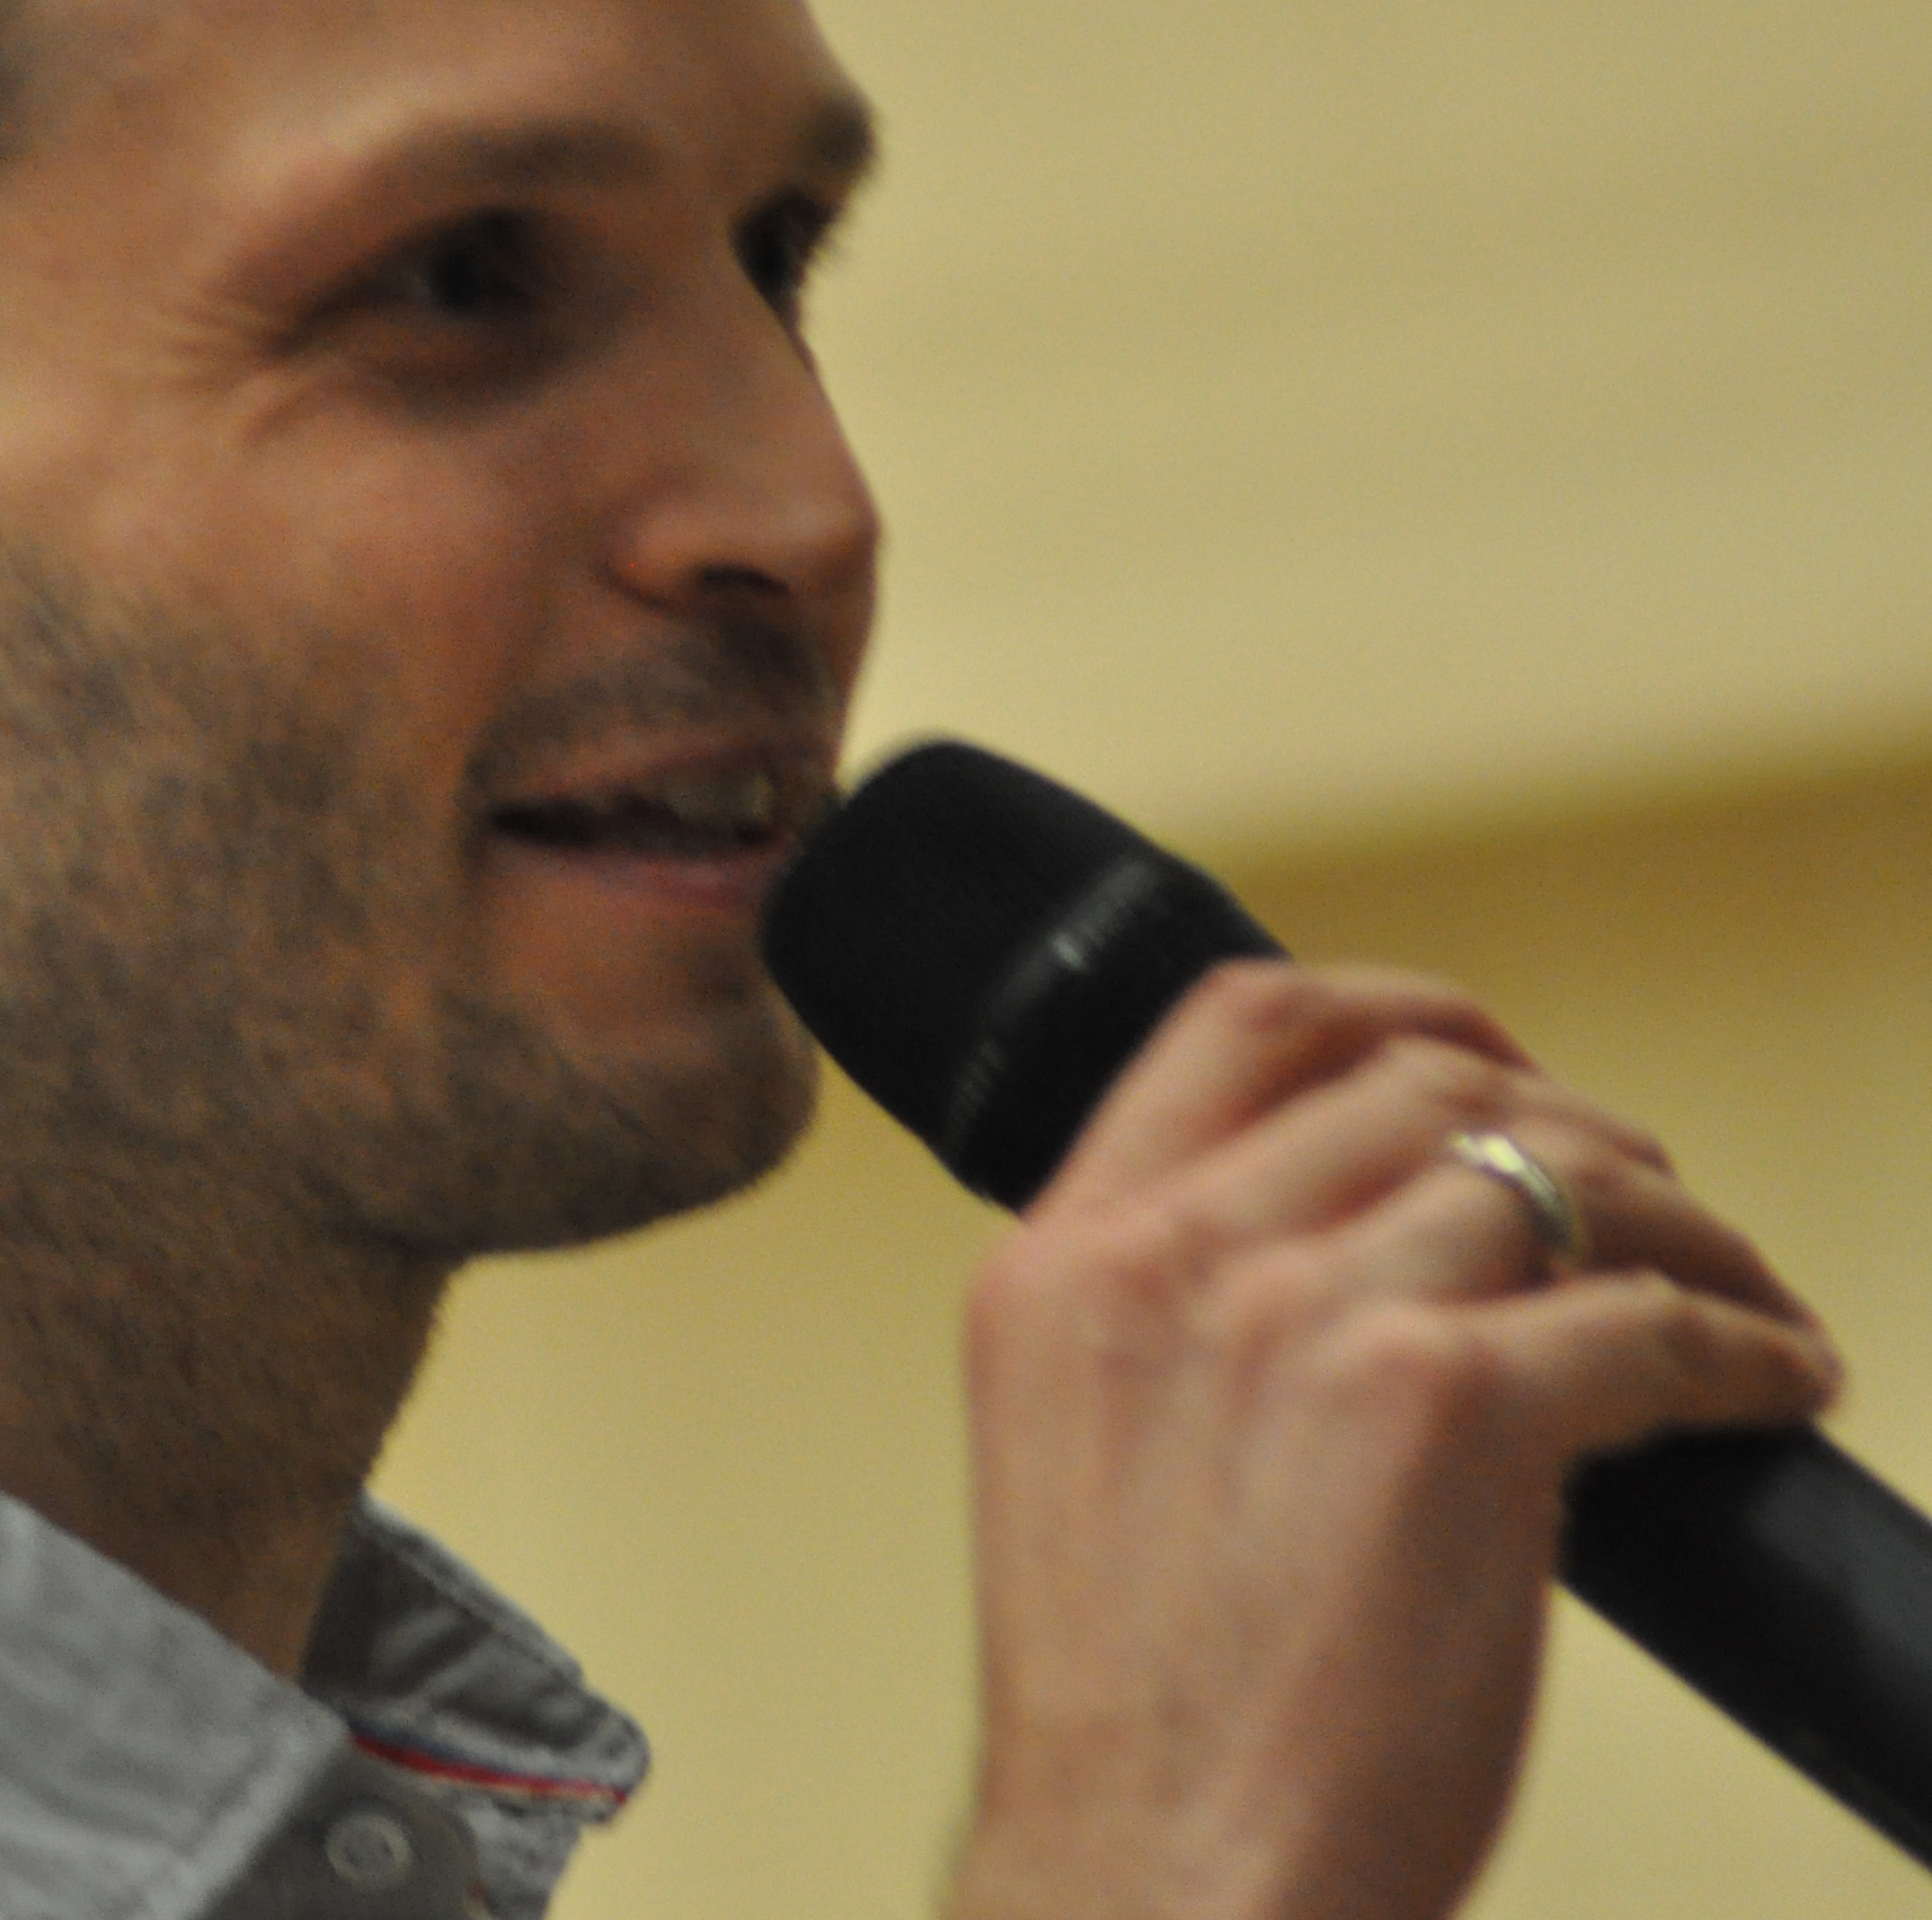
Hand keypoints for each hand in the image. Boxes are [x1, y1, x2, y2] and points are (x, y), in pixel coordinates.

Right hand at [941, 961, 1842, 1919]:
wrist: (1154, 1876)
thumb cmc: (1139, 1729)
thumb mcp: (1081, 1456)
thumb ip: (1174, 1329)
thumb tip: (1351, 1272)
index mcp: (1067, 1264)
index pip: (1233, 1026)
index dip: (1390, 1008)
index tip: (1481, 1051)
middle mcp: (1176, 1259)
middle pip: (1421, 1083)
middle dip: (1567, 1124)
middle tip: (1640, 1199)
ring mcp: (1311, 1316)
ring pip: (1561, 1180)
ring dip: (1688, 1228)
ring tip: (1736, 1295)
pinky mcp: (1453, 1409)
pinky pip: (1654, 1323)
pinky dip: (1746, 1341)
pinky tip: (1773, 1383)